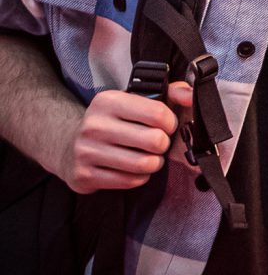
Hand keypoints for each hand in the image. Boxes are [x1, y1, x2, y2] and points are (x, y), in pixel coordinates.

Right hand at [62, 84, 185, 192]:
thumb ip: (170, 93)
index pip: (158, 113)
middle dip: (163, 145)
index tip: (166, 126)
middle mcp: (94, 125)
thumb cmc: (114, 122)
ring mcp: (86, 151)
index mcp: (108, 101)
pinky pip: (130, 181)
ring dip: (154, 163)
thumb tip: (192, 95)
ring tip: (148, 157)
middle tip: (157, 144)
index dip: (171, 123)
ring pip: (144, 164)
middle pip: (155, 141)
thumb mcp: (136, 101)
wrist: (68, 146)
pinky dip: (139, 177)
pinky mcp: (84, 175)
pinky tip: (132, 169)